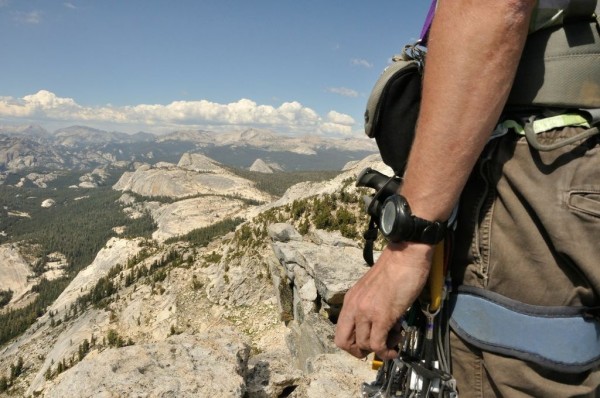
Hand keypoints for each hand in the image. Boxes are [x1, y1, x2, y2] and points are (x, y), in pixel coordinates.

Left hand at [334, 241, 432, 359]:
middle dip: (359, 351)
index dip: (353, 342)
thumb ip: (369, 306)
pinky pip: (377, 344)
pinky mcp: (382, 316)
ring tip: (394, 337)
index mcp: (351, 300)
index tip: (370, 340)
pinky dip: (386, 351)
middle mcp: (354, 306)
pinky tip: (396, 346)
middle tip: (377, 346)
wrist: (405, 255)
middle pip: (343, 342)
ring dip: (380, 348)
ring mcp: (366, 312)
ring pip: (363, 345)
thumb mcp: (373, 289)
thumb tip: (377, 327)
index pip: (340, 331)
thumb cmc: (395, 269)